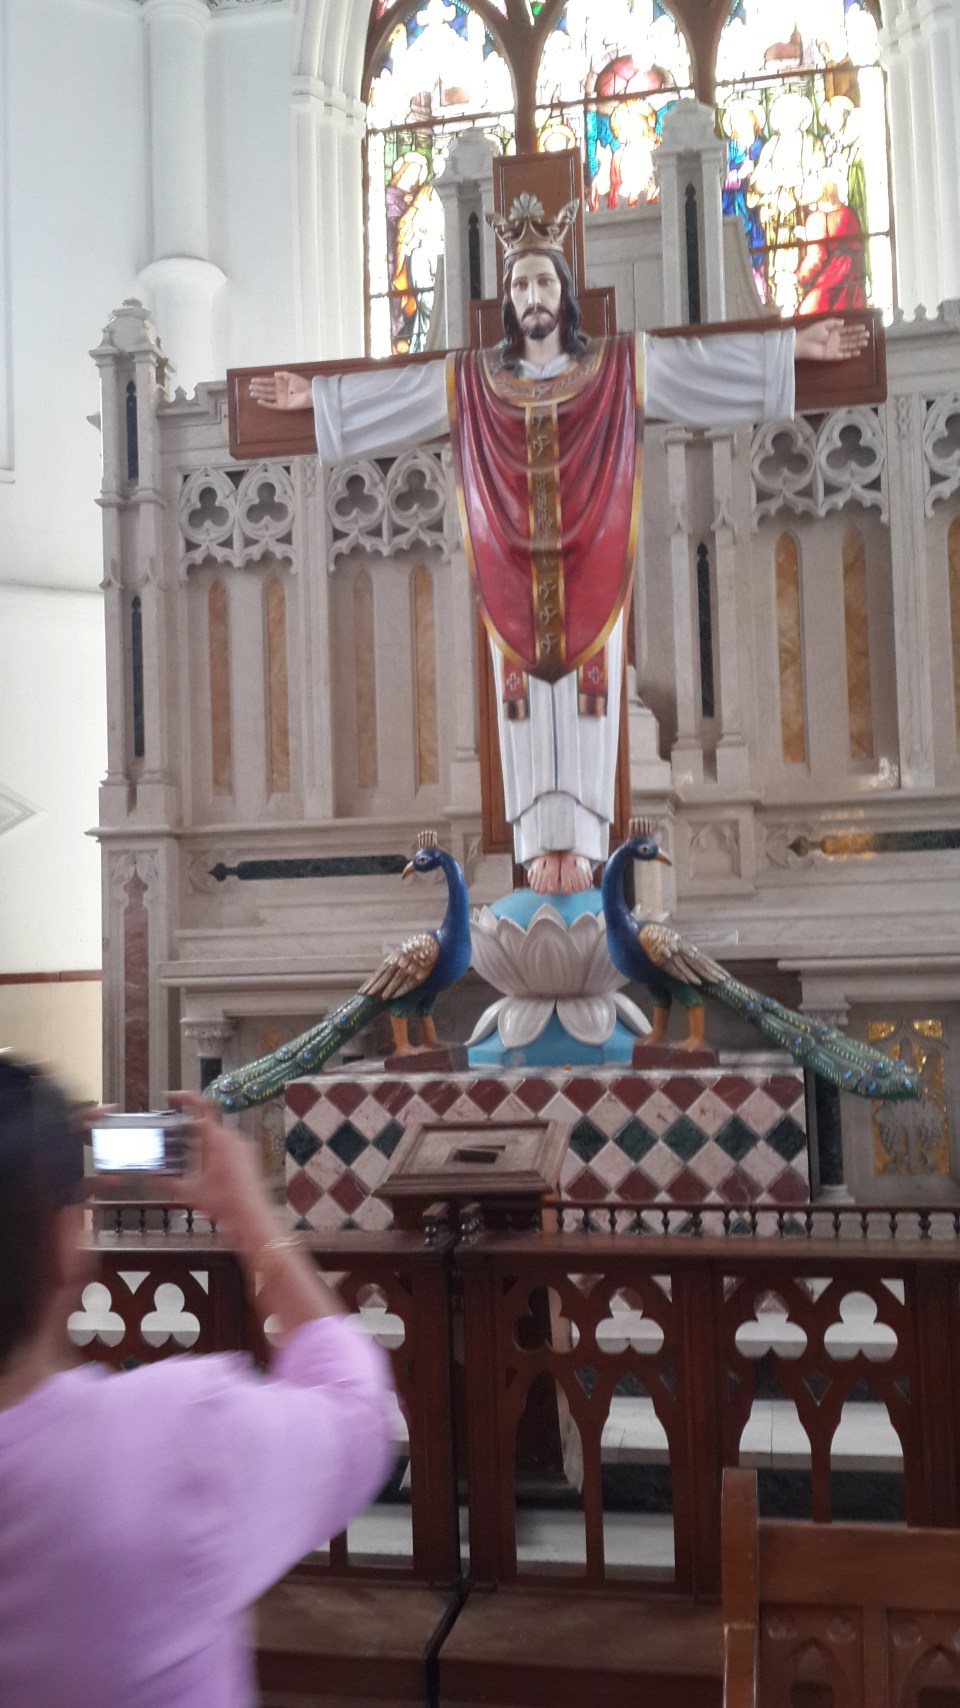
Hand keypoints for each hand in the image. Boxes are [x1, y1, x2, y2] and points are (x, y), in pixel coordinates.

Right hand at [168, 1091, 272, 1243]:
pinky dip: (212, 1150)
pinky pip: (227, 1145)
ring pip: (216, 1135)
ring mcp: (242, 1147)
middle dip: (187, 1130)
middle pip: (205, 1123)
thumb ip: (165, 1182)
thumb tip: (150, 1176)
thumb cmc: (227, 1205)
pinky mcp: (247, 1157)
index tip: (172, 1097)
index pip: (200, 1108)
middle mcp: (232, 1139)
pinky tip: (205, 1167)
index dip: (184, 1098)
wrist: (251, 1217)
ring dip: (200, 1141)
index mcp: (218, 1141)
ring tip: (187, 1157)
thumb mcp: (189, 1192)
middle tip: (172, 1138)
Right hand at [248, 371, 312, 410]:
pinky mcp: (283, 406)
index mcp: (281, 383)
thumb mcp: (291, 376)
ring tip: (252, 393)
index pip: (269, 381)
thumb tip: (273, 374)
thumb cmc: (302, 384)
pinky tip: (259, 401)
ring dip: (260, 394)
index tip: (253, 380)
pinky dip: (266, 403)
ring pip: (268, 396)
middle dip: (258, 388)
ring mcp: (281, 398)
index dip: (261, 381)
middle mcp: (280, 390)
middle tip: (250, 387)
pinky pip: (272, 405)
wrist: (309, 394)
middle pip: (267, 389)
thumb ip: (282, 374)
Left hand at [794, 318, 869, 362]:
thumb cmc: (811, 332)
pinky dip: (849, 354)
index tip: (864, 327)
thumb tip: (844, 322)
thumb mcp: (823, 324)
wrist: (802, 343)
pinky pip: (842, 355)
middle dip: (859, 337)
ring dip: (857, 345)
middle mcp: (835, 340)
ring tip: (865, 343)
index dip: (855, 329)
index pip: (847, 330)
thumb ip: (833, 322)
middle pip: (850, 338)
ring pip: (848, 346)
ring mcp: (833, 348)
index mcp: (834, 332)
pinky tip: (857, 352)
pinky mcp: (831, 356)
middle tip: (867, 335)